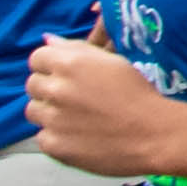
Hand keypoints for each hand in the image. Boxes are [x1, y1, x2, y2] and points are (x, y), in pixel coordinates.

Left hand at [23, 33, 186, 178]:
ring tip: (75, 118)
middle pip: (32, 84)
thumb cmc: (138, 94)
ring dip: (49, 112)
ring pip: (33, 111)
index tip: (65, 75)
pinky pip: (42, 137)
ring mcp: (52, 119)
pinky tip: (78, 136)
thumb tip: (47, 40)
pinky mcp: (54, 145)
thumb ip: (76, 49)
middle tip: (74, 98)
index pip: (37, 58)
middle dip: (49, 88)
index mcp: (70, 63)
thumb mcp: (112, 62)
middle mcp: (56, 89)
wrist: (154, 134)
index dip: (50, 65)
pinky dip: (56, 137)